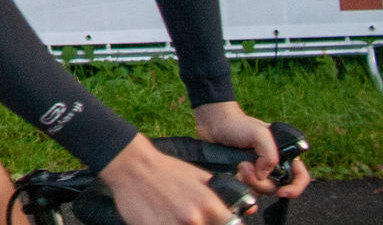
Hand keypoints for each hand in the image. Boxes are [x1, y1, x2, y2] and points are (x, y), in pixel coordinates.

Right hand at [100, 134, 235, 224]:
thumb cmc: (165, 169)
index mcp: (208, 204)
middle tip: (188, 216)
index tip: (219, 222)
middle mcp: (194, 218)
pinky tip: (164, 219)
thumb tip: (252, 208)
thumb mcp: (198, 176)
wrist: (130, 165)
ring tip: (174, 216)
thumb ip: (224, 193)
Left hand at [193, 102, 310, 197]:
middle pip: (276, 188)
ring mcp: (258, 173)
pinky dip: (241, 188)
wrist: (214, 124)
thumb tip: (264, 176)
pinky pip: (247, 191)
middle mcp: (273, 166)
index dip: (296, 188)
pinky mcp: (243, 178)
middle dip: (261, 183)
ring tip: (238, 167)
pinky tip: (234, 178)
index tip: (283, 192)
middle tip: (245, 167)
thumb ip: (269, 154)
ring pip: (261, 192)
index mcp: (283, 155)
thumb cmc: (238, 124)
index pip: (300, 176)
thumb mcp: (259, 133)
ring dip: (249, 183)